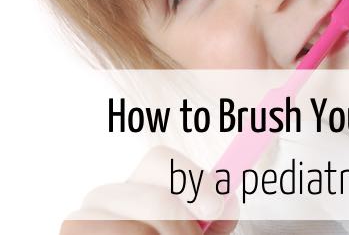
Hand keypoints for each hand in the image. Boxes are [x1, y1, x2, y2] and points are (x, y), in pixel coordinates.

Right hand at [60, 146, 236, 234]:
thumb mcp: (192, 231)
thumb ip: (213, 218)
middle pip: (154, 199)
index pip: (160, 159)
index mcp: (138, 184)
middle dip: (180, 226)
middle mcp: (106, 195)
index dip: (191, 180)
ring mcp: (83, 218)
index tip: (213, 209)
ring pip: (132, 228)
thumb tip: (227, 203)